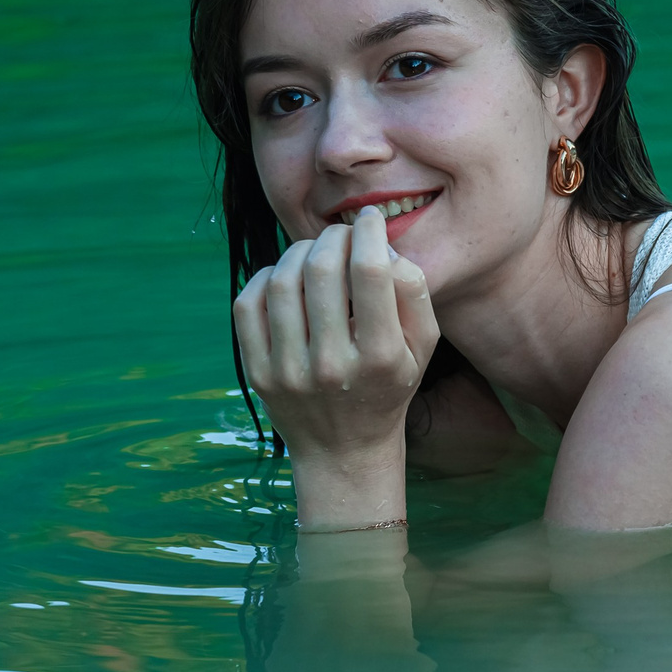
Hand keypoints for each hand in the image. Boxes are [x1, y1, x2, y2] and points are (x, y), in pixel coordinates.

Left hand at [233, 205, 437, 519]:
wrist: (344, 450)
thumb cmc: (389, 387)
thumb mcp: (423, 348)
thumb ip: (415, 293)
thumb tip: (383, 246)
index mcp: (380, 357)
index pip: (370, 272)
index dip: (368, 233)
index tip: (369, 220)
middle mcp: (332, 365)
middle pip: (322, 270)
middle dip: (333, 237)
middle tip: (342, 234)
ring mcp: (289, 371)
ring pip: (282, 281)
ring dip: (299, 252)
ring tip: (314, 253)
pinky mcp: (257, 373)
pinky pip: (248, 304)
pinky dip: (265, 278)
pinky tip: (285, 278)